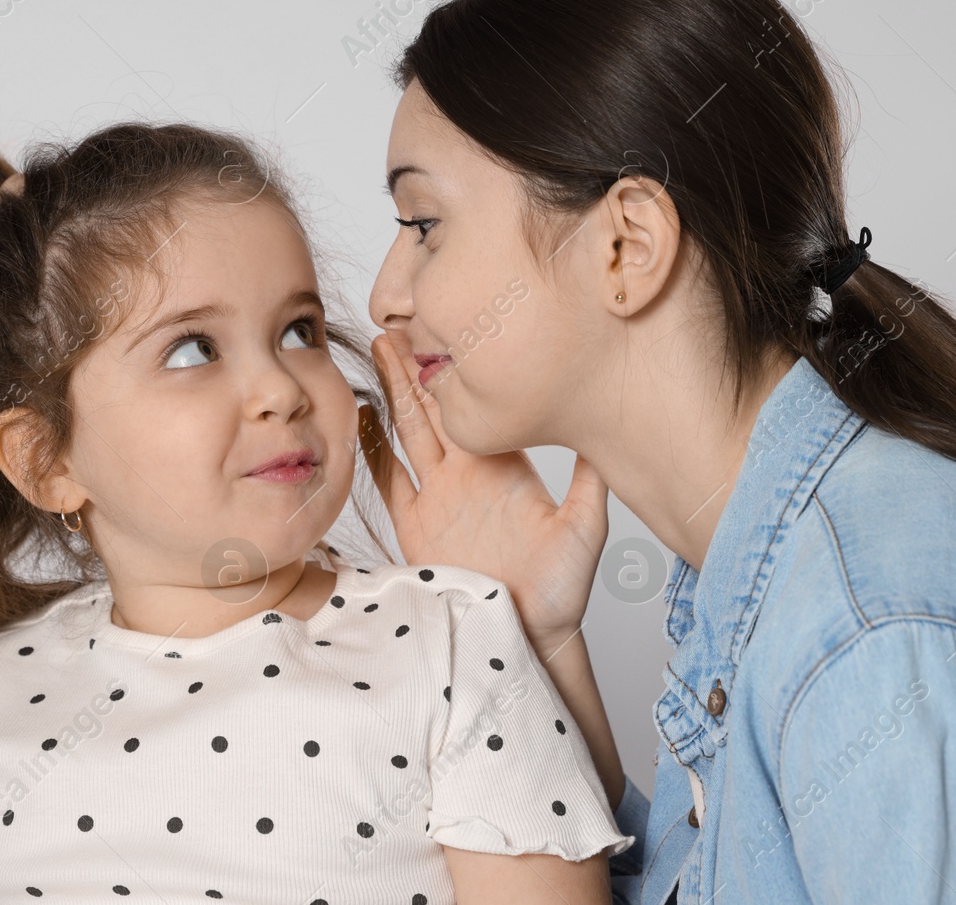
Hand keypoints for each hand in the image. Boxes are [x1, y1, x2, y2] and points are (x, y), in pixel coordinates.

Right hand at [358, 331, 608, 645]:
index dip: (457, 367)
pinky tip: (359, 417)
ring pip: (409, 430)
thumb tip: (596, 432)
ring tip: (379, 349)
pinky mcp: (414, 526)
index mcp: (503, 464)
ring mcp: (438, 496)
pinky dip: (371, 448)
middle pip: (435, 406)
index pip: (474, 404)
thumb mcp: (583, 528)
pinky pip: (387, 479)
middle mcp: (468, 472)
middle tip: (400, 320)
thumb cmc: (561, 589)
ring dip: (394, 391)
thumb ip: (587, 482)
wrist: (527, 634)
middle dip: (417, 363)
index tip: (446, 329)